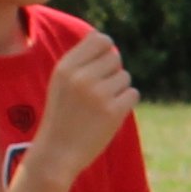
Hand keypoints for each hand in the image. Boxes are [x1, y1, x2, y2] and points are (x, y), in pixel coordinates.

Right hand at [24, 29, 137, 191]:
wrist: (57, 152)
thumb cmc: (62, 116)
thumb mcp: (61, 83)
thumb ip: (80, 62)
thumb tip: (107, 43)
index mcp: (65, 67)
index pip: (99, 39)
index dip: (107, 49)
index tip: (103, 62)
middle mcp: (81, 77)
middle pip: (115, 57)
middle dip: (113, 71)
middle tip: (101, 90)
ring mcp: (98, 94)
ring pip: (125, 77)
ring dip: (119, 89)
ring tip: (100, 105)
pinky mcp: (113, 111)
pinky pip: (133, 94)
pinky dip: (126, 103)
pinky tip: (110, 114)